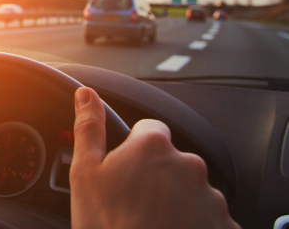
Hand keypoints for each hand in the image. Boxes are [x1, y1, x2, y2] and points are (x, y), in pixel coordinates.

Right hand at [69, 87, 239, 228]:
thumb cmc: (107, 226)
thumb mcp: (85, 173)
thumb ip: (89, 127)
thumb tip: (86, 95)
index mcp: (153, 146)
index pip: (149, 130)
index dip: (135, 148)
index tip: (127, 171)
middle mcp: (188, 165)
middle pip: (171, 160)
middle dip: (156, 175)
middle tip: (135, 202)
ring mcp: (210, 197)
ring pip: (190, 188)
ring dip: (176, 200)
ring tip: (152, 222)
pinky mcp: (224, 225)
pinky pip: (208, 215)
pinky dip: (194, 222)